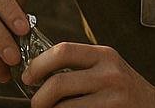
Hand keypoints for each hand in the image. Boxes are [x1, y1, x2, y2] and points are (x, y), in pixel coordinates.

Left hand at [27, 43, 154, 106]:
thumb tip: (37, 70)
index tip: (27, 76)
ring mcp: (116, 100)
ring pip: (68, 107)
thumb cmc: (127, 89)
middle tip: (34, 104)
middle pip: (60, 83)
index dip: (38, 64)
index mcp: (104, 55)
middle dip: (40, 96)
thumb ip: (80, 65)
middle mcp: (110, 74)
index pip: (62, 51)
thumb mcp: (107, 67)